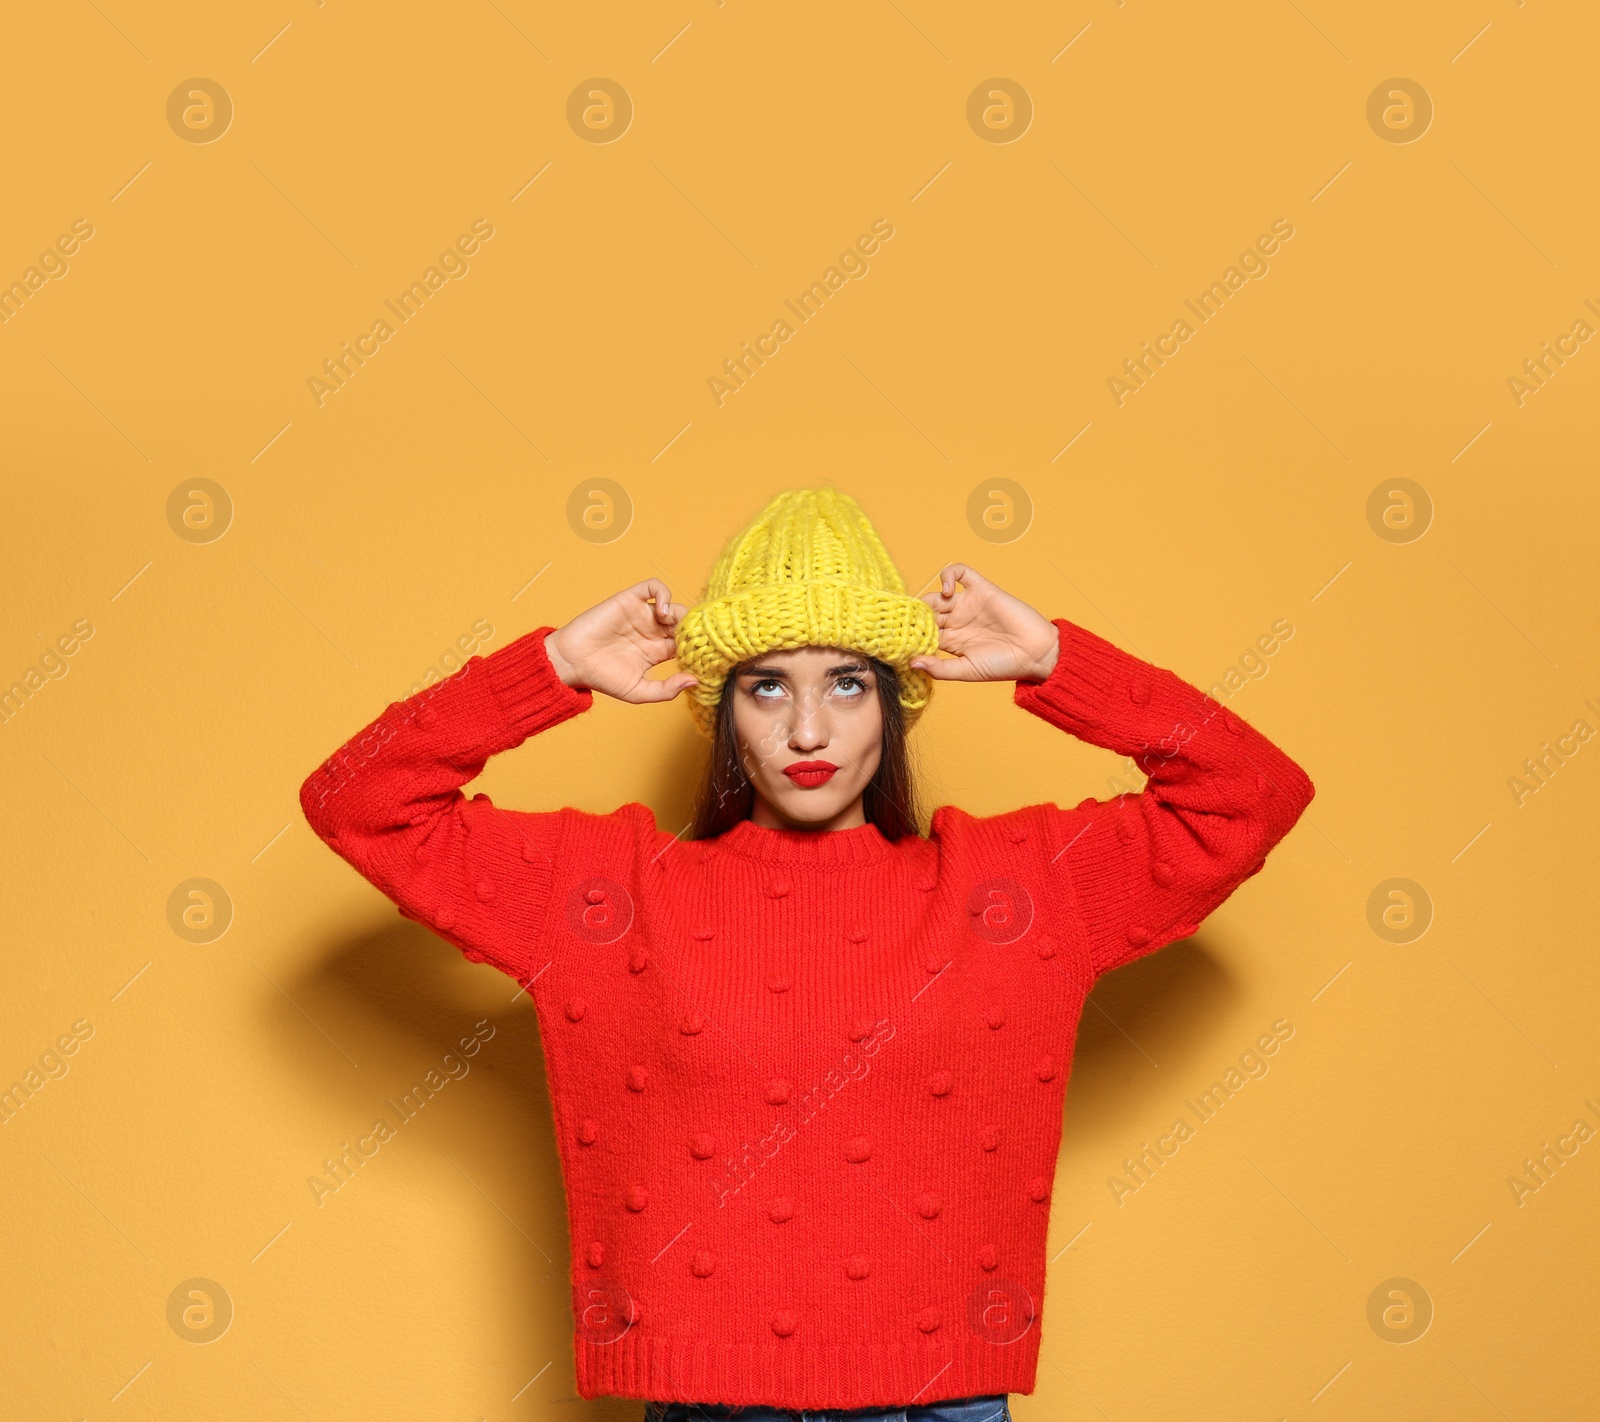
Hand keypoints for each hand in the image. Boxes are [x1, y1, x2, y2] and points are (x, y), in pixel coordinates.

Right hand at [545, 580, 698, 702]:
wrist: (573, 663)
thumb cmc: (602, 678)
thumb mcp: (639, 692)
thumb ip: (667, 690)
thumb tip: (695, 681)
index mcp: (657, 651)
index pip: (687, 642)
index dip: (697, 646)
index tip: (700, 655)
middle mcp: (652, 631)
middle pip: (684, 622)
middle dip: (691, 628)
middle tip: (690, 638)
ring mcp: (642, 614)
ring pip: (672, 603)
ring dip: (680, 612)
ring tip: (672, 627)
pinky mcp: (630, 600)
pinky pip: (653, 587)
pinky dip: (664, 594)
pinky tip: (662, 612)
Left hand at [909, 564, 1059, 682]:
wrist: (1034, 652)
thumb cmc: (1003, 666)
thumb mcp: (966, 671)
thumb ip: (940, 668)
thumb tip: (912, 663)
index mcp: (951, 641)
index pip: (922, 631)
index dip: (912, 632)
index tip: (904, 637)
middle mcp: (957, 621)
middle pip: (927, 611)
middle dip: (917, 614)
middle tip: (914, 620)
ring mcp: (968, 604)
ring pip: (938, 593)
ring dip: (929, 598)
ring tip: (933, 609)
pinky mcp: (981, 589)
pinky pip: (960, 572)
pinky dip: (949, 575)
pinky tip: (948, 591)